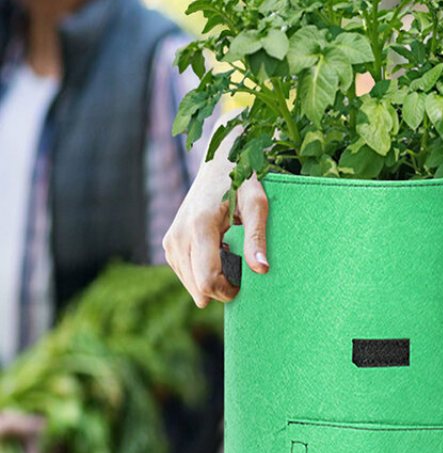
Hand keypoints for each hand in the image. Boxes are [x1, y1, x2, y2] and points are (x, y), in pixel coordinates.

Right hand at [163, 154, 269, 307]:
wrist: (219, 162)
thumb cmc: (242, 181)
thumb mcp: (257, 205)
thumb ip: (257, 238)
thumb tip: (261, 270)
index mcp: (200, 227)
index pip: (207, 280)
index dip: (227, 290)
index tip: (244, 281)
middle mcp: (179, 236)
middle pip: (198, 289)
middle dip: (221, 287)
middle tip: (239, 266)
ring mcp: (171, 241)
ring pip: (191, 285)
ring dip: (212, 279)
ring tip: (228, 252)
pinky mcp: (169, 244)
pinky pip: (186, 275)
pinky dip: (202, 271)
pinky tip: (217, 251)